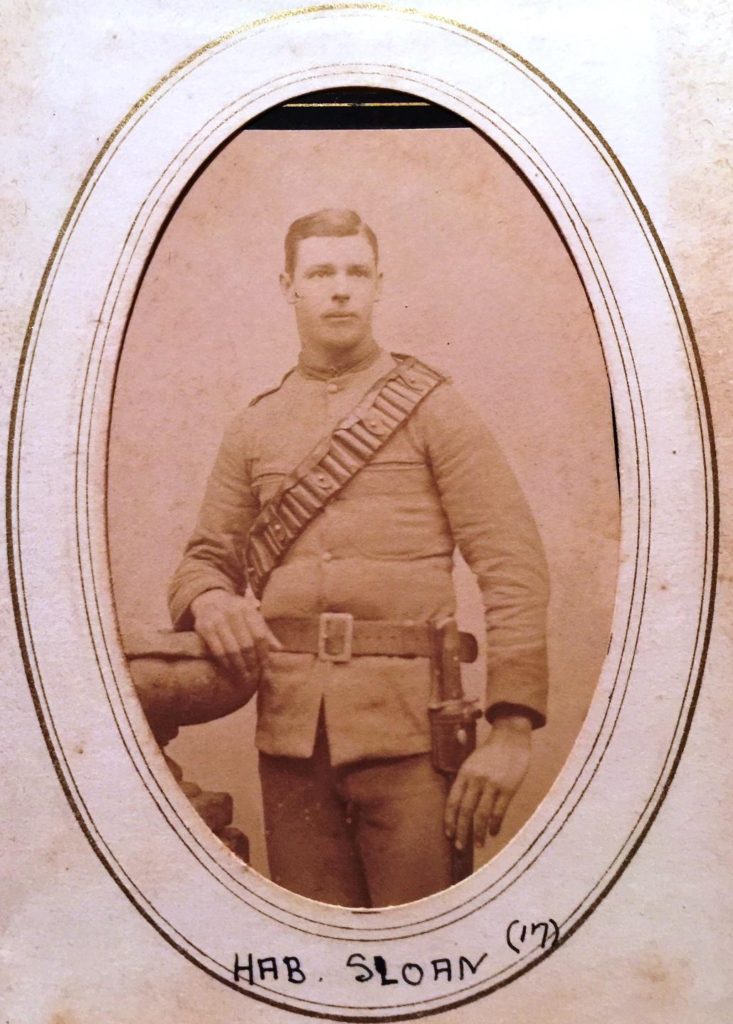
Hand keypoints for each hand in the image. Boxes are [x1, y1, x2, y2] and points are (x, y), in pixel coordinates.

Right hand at [190, 589, 282, 679]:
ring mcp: (217, 619)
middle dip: (251, 663)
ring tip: (244, 677)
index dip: (263, 654)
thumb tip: (279, 649)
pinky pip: (217, 650)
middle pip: (246, 644)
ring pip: (232, 649)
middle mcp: (232, 612)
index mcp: (247, 608)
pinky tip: (230, 670)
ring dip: (239, 666)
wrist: (210, 600)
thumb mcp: (252, 616)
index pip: (259, 636)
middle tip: (254, 676)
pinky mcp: (204, 627)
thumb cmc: (236, 612)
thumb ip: (265, 632)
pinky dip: (225, 662)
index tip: (265, 668)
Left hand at [444, 715, 531, 849]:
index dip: (449, 820)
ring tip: (478, 845)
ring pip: (481, 815)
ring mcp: (492, 784)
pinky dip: (495, 825)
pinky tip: (493, 833)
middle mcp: (476, 779)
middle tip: (460, 847)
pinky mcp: (508, 788)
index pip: (453, 801)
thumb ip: (464, 780)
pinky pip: (499, 812)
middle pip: (465, 811)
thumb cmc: (491, 752)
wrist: (511, 736)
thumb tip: (457, 805)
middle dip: (461, 832)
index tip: (449, 834)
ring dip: (478, 833)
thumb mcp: (471, 760)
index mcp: (464, 773)